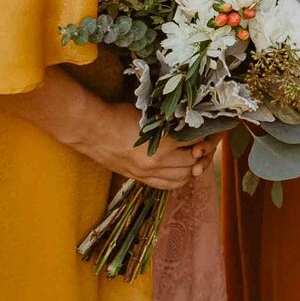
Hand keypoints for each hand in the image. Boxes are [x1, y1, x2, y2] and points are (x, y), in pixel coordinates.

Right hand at [75, 100, 218, 190]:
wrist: (92, 129)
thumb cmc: (120, 114)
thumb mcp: (151, 115)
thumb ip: (172, 123)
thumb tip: (192, 123)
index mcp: (161, 145)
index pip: (195, 144)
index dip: (204, 136)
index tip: (207, 129)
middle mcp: (156, 164)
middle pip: (191, 163)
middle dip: (200, 152)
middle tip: (202, 142)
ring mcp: (146, 174)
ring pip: (182, 178)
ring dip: (191, 168)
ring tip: (193, 155)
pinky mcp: (139, 178)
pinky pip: (166, 185)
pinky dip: (178, 179)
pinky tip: (181, 170)